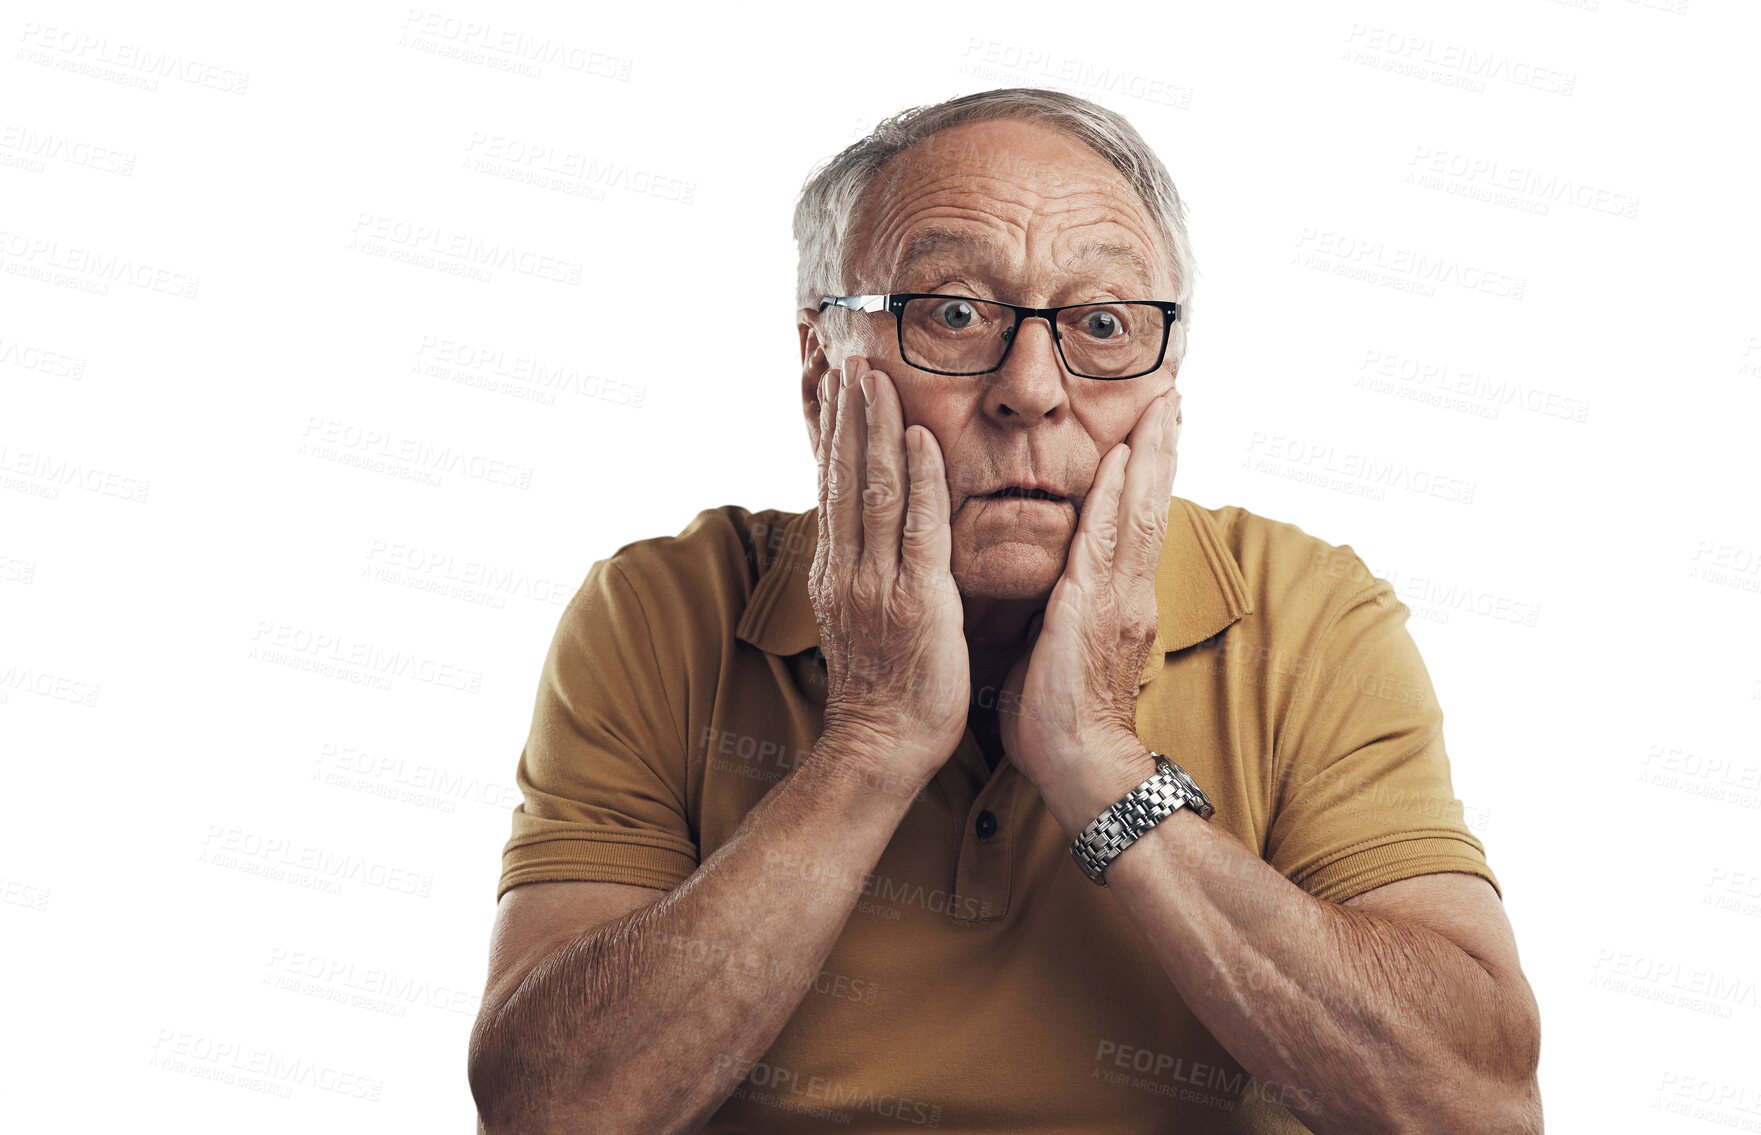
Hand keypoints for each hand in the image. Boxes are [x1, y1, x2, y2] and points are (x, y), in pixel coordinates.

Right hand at [808, 355, 969, 793]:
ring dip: (875, 428)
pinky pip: (917, 528)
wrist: (881, 746)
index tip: (832, 383)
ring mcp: (877, 583)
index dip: (832, 431)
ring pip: (875, 489)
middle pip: (845, 476)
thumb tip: (866, 533)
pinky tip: (918, 437)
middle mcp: (848, 568)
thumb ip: (864, 570)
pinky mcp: (916, 600)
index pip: (833, 485)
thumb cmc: (884, 689)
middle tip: (849, 356)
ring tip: (873, 376)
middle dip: (847, 413)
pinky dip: (918, 479)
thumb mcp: (861, 617)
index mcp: (836, 570)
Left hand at [998, 388, 1181, 825]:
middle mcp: (1128, 592)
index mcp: (1118, 600)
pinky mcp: (1093, 609)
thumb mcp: (1056, 648)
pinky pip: (1106, 541)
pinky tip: (1121, 461)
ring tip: (1161, 408)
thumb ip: (1057, 610)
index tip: (1152, 430)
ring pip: (1139, 512)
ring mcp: (1117, 599)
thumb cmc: (1060, 718)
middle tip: (1171, 396)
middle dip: (1160, 449)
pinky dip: (1117, 498)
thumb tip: (1039, 588)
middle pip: (1151, 504)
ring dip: (1149, 456)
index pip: (1135, 523)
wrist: (1078, 766)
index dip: (1145, 475)